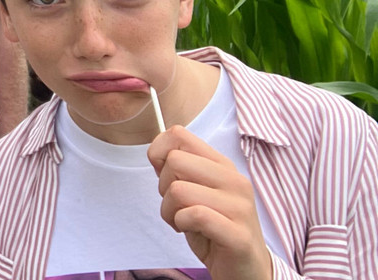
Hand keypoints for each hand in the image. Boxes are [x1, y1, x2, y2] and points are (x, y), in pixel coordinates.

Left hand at [148, 126, 271, 279]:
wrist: (245, 269)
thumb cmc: (213, 228)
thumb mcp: (194, 192)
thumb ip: (178, 170)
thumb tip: (156, 151)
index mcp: (222, 165)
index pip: (179, 135)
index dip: (158, 152)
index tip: (162, 174)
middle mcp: (234, 180)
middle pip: (174, 161)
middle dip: (163, 186)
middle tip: (176, 206)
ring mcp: (239, 207)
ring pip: (178, 190)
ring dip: (169, 211)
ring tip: (183, 222)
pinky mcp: (238, 234)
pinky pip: (193, 215)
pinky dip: (181, 223)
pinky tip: (189, 230)